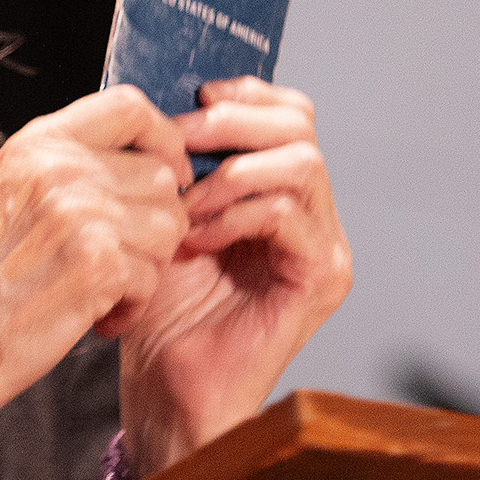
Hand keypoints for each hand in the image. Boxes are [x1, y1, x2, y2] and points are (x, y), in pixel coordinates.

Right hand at [0, 84, 192, 461]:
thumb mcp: (12, 192)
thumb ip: (70, 166)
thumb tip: (141, 160)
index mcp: (38, 144)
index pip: (130, 108)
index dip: (164, 139)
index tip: (167, 171)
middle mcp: (59, 169)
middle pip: (161, 176)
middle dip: (156, 223)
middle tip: (122, 256)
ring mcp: (80, 214)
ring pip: (169, 227)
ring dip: (148, 267)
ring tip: (105, 289)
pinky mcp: (97, 264)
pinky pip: (154, 278)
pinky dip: (134, 305)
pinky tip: (98, 314)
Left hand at [108, 78, 350, 474]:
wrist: (162, 386)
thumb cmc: (155, 307)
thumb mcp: (160, 214)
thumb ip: (177, 159)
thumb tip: (164, 94)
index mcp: (278, 192)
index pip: (288, 113)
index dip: (245, 92)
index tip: (193, 96)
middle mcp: (312, 215)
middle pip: (301, 126)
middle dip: (234, 122)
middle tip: (180, 143)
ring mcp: (323, 246)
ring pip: (301, 162)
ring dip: (230, 172)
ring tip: (184, 204)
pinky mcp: (321, 277)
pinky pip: (286, 213)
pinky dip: (234, 215)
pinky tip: (195, 238)